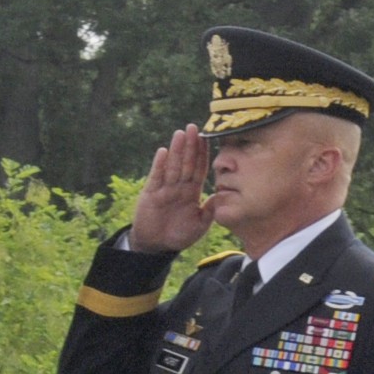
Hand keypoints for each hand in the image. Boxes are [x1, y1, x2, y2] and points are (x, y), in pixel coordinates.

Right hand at [128, 125, 213, 253]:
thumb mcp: (200, 225)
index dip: (203, 155)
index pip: (199, 169)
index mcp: (192, 192)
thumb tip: (222, 195)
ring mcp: (165, 188)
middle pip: (187, 163)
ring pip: (173, 166)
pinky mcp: (151, 193)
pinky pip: (156, 177)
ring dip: (177, 150)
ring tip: (180, 134)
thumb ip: (210, 211)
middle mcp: (179, 187)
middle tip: (194, 128)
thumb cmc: (179, 235)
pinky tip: (163, 152)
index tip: (208, 139)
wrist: (156, 246)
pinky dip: (160, 165)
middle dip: (191, 146)